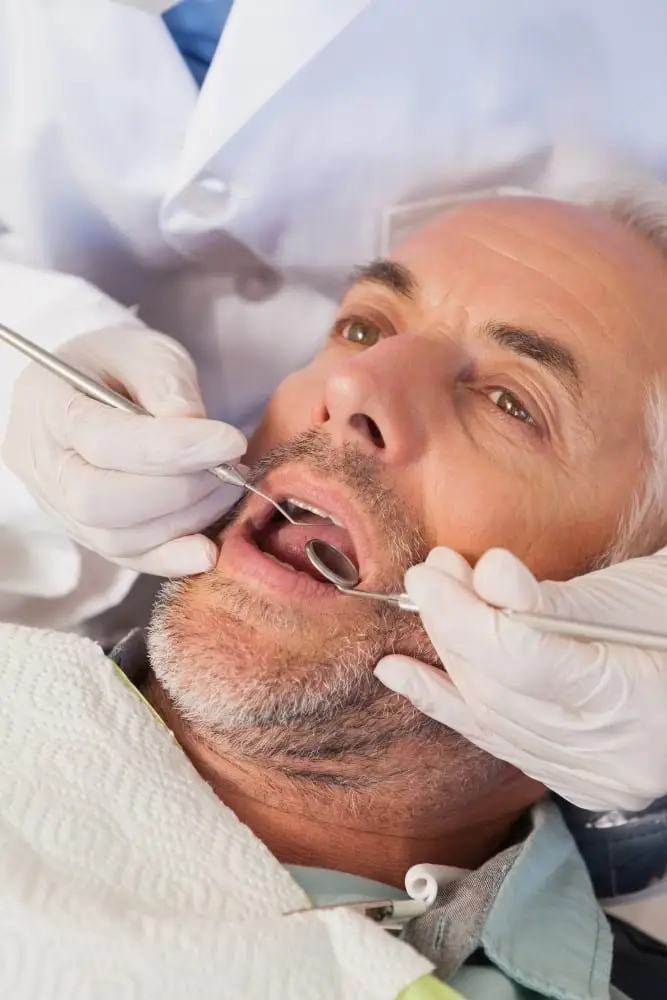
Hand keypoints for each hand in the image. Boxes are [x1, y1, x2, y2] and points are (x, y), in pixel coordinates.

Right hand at [2, 325, 246, 575]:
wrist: (88, 392)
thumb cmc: (116, 366)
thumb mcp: (143, 351)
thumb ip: (165, 382)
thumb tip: (194, 426)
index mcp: (48, 407)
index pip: (103, 440)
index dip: (172, 447)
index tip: (230, 441)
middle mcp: (45, 466)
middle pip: (100, 501)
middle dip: (179, 490)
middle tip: (231, 469)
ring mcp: (62, 508)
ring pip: (117, 539)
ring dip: (186, 520)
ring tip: (226, 488)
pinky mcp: (89, 536)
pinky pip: (128, 560)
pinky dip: (172, 558)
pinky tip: (209, 548)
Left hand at [375, 546, 666, 810]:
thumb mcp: (632, 595)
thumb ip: (552, 597)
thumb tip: (487, 574)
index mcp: (638, 699)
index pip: (523, 660)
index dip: (466, 616)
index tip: (430, 574)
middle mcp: (614, 754)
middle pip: (499, 689)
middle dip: (451, 628)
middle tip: (428, 575)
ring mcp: (596, 776)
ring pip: (492, 718)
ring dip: (447, 659)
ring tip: (423, 605)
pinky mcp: (577, 779)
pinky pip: (500, 740)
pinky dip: (452, 703)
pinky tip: (406, 677)